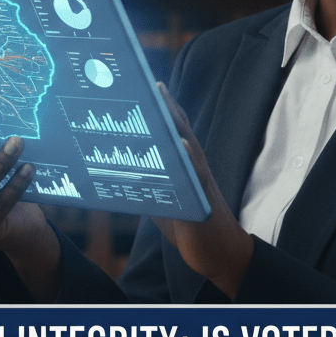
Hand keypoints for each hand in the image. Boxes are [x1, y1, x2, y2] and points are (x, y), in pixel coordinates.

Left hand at [151, 83, 254, 298]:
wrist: (219, 255)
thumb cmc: (189, 226)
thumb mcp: (161, 200)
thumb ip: (146, 182)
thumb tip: (116, 171)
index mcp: (184, 164)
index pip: (171, 129)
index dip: (158, 107)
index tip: (142, 84)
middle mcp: (195, 166)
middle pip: (180, 129)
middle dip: (164, 105)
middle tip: (147, 81)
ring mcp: (200, 181)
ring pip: (188, 145)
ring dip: (175, 122)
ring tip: (161, 99)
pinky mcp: (202, 201)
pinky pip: (196, 177)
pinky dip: (188, 158)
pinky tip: (180, 143)